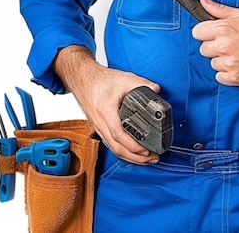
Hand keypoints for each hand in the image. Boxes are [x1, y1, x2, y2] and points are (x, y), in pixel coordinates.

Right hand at [54, 46, 160, 163]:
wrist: (82, 78)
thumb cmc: (98, 80)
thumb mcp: (123, 78)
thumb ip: (141, 84)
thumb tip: (155, 90)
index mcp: (106, 112)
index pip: (119, 135)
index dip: (133, 146)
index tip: (146, 150)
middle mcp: (101, 123)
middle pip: (117, 148)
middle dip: (135, 157)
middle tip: (151, 159)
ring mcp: (99, 127)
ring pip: (113, 148)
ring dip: (130, 157)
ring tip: (145, 159)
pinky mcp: (99, 127)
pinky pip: (110, 144)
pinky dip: (122, 151)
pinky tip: (131, 152)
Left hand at [192, 0, 238, 87]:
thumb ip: (219, 9)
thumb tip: (203, 1)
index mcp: (224, 29)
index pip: (197, 32)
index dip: (205, 32)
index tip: (212, 34)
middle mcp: (223, 47)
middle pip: (203, 49)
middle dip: (213, 46)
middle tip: (229, 44)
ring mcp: (228, 64)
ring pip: (212, 63)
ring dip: (221, 60)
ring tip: (237, 55)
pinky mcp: (234, 78)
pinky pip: (219, 76)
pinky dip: (227, 73)